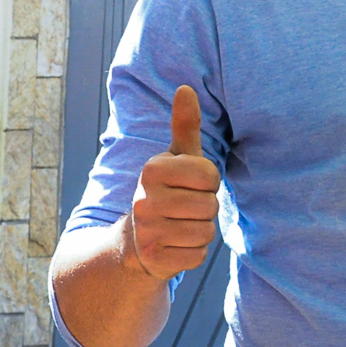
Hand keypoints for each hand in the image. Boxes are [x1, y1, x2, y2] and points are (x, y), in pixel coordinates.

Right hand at [124, 85, 219, 281]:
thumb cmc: (165, 191)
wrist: (135, 240)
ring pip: (205, 232)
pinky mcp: (153, 258)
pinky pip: (196, 256)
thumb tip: (186, 88)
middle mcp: (144, 199)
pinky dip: (192, 253)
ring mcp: (147, 230)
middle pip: (209, 206)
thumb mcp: (174, 158)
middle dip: (204, 209)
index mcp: (152, 169)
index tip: (189, 185)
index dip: (209, 183)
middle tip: (183, 209)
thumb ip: (184, 126)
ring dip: (200, 232)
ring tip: (179, 225)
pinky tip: (174, 245)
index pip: (210, 176)